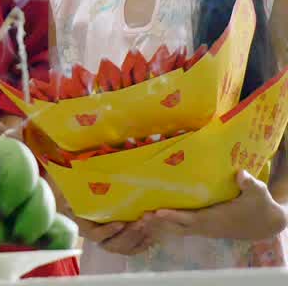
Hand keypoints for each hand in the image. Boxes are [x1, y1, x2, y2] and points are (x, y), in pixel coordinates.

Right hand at [51, 171, 155, 254]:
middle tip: (141, 221)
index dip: (108, 231)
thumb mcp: (76, 190)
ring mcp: (110, 241)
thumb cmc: (80, 195)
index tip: (120, 222)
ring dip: (138, 237)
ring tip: (148, 223)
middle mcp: (98, 238)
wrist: (84, 202)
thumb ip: (78, 188)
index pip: (95, 235)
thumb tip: (77, 172)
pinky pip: (133, 248)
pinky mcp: (122, 242)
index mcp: (85, 226)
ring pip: (124, 247)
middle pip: (113, 244)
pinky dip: (143, 244)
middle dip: (129, 233)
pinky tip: (153, 235)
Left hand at [143, 170, 287, 240]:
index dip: (173, 216)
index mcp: (215, 219)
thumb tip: (240, 174)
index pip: (190, 218)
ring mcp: (203, 229)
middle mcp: (206, 227)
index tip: (156, 212)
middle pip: (177, 227)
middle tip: (138, 216)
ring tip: (138, 219)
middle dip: (158, 223)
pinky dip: (167, 226)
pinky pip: (181, 229)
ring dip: (159, 226)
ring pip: (177, 230)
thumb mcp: (258, 193)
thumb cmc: (259, 206)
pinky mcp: (202, 228)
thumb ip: (248, 184)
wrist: (265, 223)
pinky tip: (152, 220)